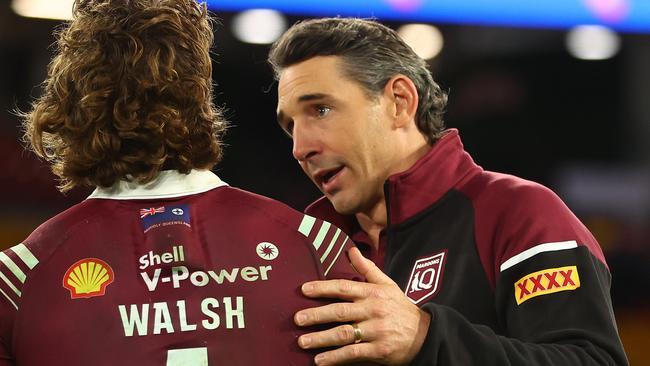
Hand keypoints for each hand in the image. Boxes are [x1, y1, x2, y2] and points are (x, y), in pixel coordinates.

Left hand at [295, 247, 430, 364]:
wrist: (424, 334)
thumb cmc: (401, 308)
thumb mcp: (387, 285)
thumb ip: (367, 269)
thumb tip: (351, 250)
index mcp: (373, 293)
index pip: (343, 288)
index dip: (322, 288)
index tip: (304, 290)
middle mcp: (373, 310)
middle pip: (340, 311)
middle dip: (316, 315)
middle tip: (297, 319)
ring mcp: (376, 331)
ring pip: (344, 334)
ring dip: (321, 339)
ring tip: (302, 342)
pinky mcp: (378, 350)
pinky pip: (353, 354)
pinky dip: (335, 358)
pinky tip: (320, 361)